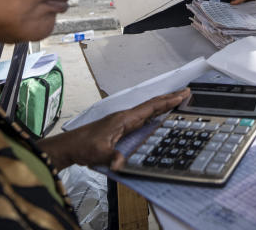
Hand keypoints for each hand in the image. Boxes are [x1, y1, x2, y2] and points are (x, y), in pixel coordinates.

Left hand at [39, 89, 190, 169]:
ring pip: (147, 109)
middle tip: (186, 92)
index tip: (182, 94)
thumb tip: (121, 164)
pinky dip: (154, 113)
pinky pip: (142, 117)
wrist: (69, 147)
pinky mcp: (120, 127)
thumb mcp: (98, 153)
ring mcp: (123, 121)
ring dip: (162, 104)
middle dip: (169, 98)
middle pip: (151, 104)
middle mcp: (125, 117)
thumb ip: (112, 157)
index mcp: (124, 119)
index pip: (150, 107)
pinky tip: (157, 116)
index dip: (167, 101)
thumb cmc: (83, 146)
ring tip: (176, 100)